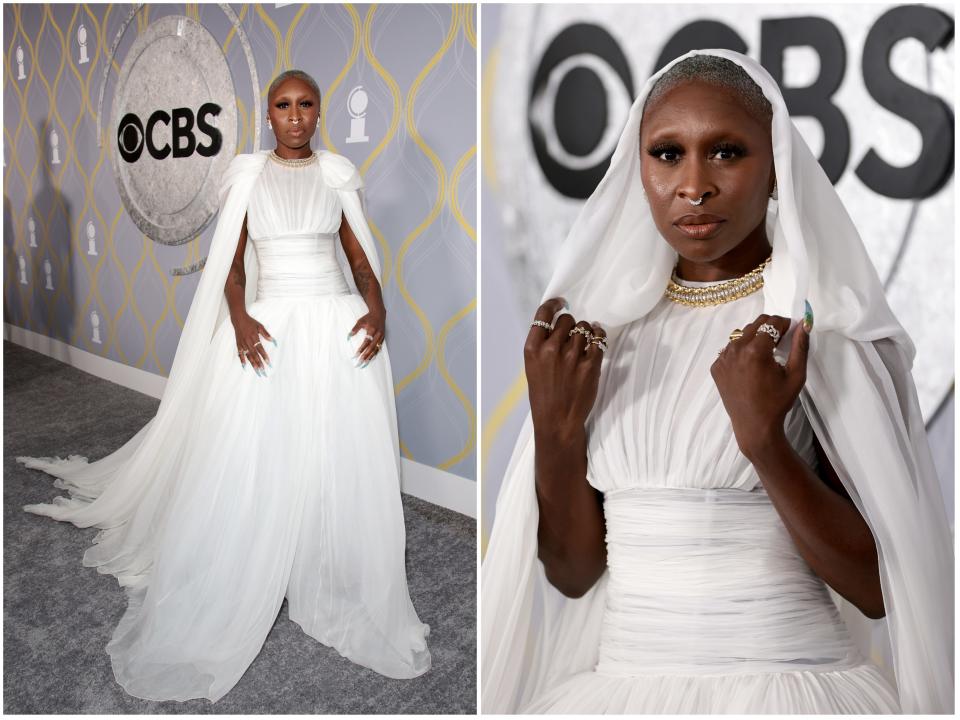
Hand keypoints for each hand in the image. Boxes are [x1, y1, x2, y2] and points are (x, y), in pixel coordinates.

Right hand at [232, 312, 274, 372]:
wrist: (238, 319)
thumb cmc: (250, 322)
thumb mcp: (260, 326)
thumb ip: (266, 334)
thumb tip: (273, 340)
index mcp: (254, 337)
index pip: (260, 349)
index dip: (264, 356)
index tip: (269, 363)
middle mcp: (248, 342)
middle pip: (254, 355)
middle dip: (259, 363)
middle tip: (263, 371)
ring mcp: (242, 344)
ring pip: (248, 356)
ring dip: (253, 364)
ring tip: (257, 371)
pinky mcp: (238, 345)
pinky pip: (240, 354)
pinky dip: (242, 360)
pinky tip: (245, 366)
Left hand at [350, 309, 384, 364]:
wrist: (379, 313)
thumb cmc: (368, 317)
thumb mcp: (360, 321)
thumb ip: (355, 329)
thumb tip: (348, 337)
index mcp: (372, 330)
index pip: (366, 342)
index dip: (361, 349)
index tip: (356, 355)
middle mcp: (378, 334)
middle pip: (371, 348)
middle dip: (365, 356)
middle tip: (360, 362)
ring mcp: (381, 337)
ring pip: (376, 349)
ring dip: (370, 357)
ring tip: (365, 363)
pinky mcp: (383, 338)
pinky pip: (379, 348)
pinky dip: (375, 354)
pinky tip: (371, 358)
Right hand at [524, 297, 606, 438]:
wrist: (557, 420)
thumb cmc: (544, 395)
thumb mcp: (533, 367)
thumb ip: (543, 346)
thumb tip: (557, 325)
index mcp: (533, 349)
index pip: (543, 314)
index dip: (554, 305)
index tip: (561, 304)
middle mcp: (551, 349)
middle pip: (567, 320)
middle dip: (571, 325)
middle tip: (572, 335)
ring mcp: (571, 357)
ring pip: (584, 328)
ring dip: (585, 332)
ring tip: (584, 341)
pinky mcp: (590, 365)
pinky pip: (599, 340)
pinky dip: (599, 336)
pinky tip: (597, 339)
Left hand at [710, 313, 809, 457]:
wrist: (754, 425)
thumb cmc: (778, 402)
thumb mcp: (796, 374)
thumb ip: (800, 346)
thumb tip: (804, 323)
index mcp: (755, 350)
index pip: (771, 322)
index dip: (784, 323)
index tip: (791, 331)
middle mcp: (735, 350)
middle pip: (755, 324)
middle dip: (770, 328)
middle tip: (780, 341)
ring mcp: (722, 358)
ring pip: (741, 335)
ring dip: (754, 338)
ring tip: (765, 354)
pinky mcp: (716, 367)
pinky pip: (730, 349)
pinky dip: (741, 351)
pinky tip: (750, 366)